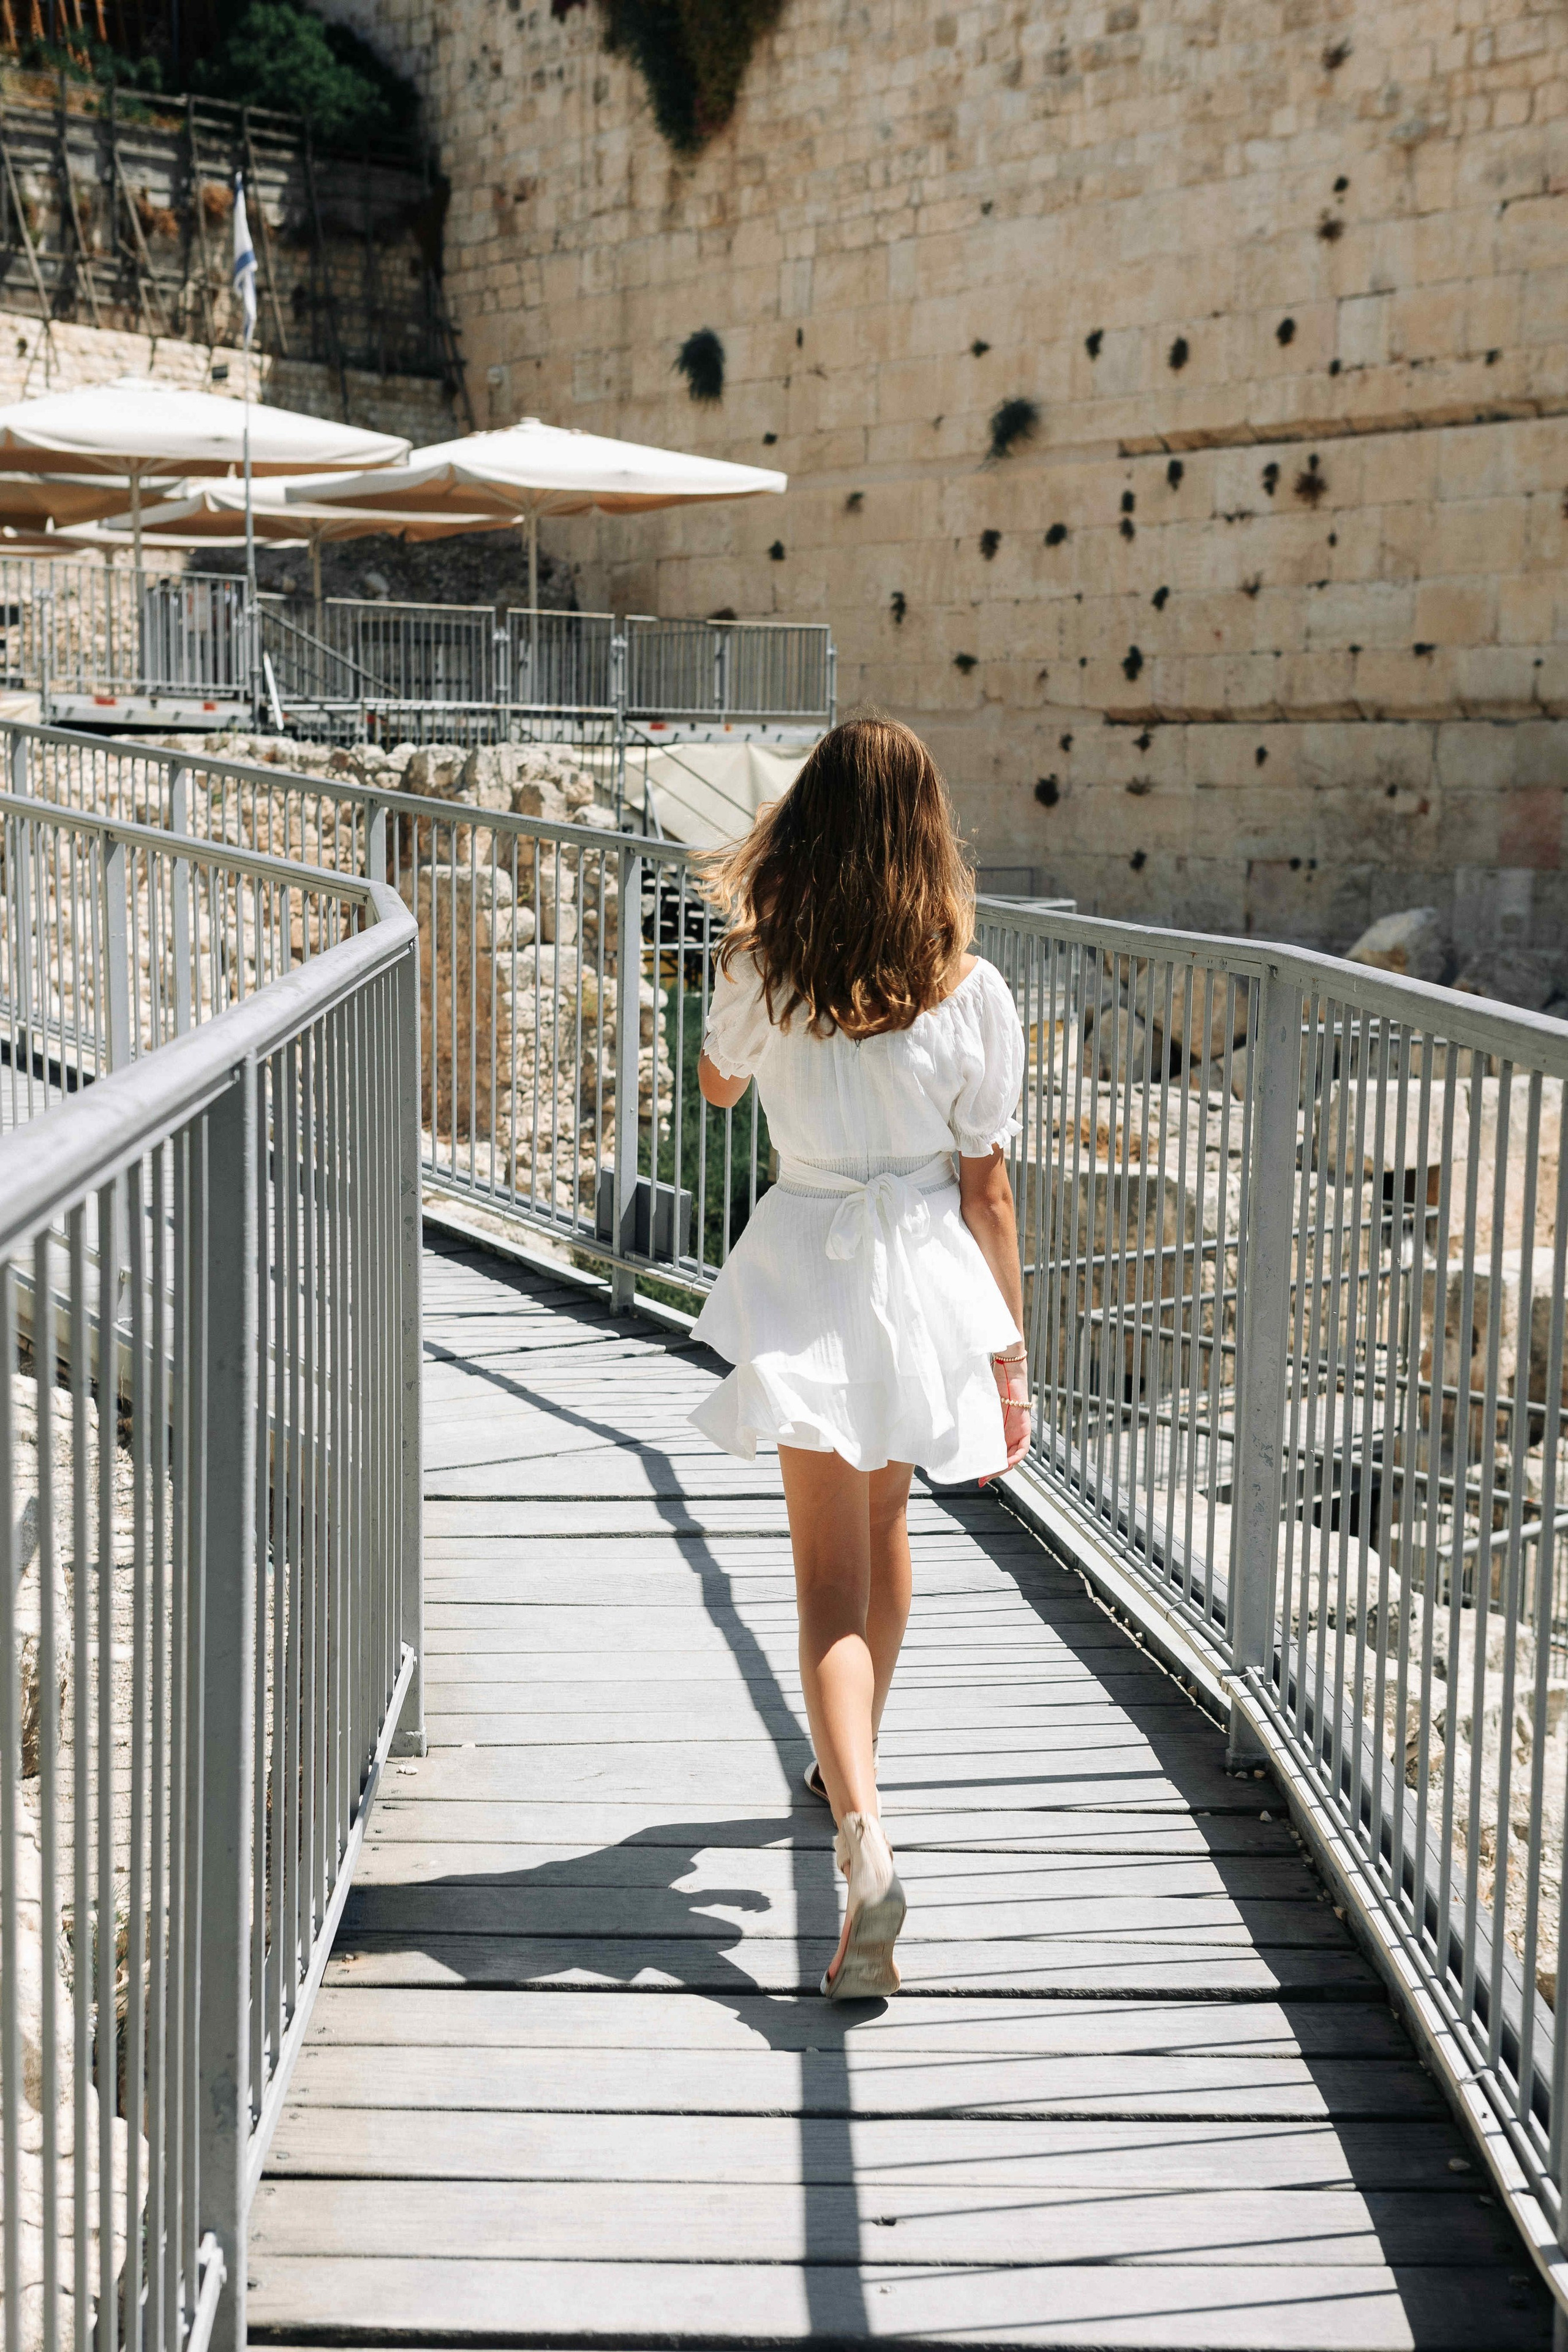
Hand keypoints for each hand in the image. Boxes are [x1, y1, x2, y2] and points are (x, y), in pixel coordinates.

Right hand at [981, 1341, 1030, 1483]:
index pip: (994, 1452)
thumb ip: (973, 1420)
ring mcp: (1017, 1431)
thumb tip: (949, 1429)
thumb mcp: (979, 1409)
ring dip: (1004, 1467)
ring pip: (1014, 1456)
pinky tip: (1007, 1463)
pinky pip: (1023, 1448)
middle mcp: (1008, 1433)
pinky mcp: (1025, 1427)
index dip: (987, 1465)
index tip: (976, 1475)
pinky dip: (1015, 1457)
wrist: (1005, 1372)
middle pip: (1003, 1458)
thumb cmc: (990, 1387)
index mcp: (997, 1430)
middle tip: (981, 1479)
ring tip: (991, 1473)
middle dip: (993, 1470)